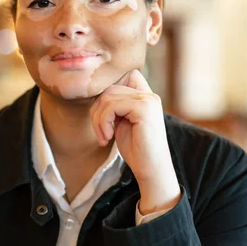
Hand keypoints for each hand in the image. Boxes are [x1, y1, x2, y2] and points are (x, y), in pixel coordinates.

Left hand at [90, 69, 180, 212]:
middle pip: (109, 88)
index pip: (124, 76)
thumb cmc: (136, 149)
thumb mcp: (121, 122)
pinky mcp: (144, 109)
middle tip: (100, 133)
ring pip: (108, 96)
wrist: (151, 169)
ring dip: (98, 119)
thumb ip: (114, 105)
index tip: (104, 116)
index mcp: (145, 96)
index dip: (107, 92)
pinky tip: (108, 137)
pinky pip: (111, 106)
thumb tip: (94, 93)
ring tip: (104, 136)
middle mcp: (149, 95)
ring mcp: (148, 100)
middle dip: (97, 110)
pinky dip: (103, 122)